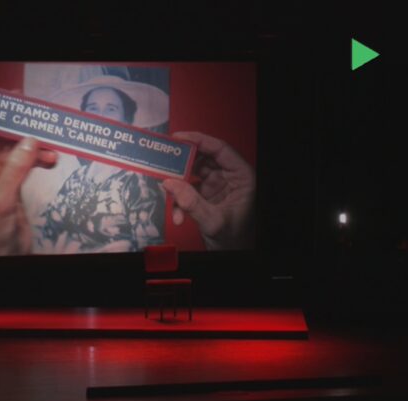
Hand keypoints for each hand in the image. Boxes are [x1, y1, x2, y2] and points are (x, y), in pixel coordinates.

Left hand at [0, 113, 57, 255]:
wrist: (1, 255)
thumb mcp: (0, 197)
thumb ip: (15, 167)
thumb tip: (30, 139)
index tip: (15, 101)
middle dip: (20, 129)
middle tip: (39, 118)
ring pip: (15, 148)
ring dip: (33, 145)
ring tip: (51, 143)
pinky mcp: (10, 181)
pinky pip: (25, 161)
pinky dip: (38, 158)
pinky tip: (51, 159)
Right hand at [162, 132, 254, 249]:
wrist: (232, 256)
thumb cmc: (235, 240)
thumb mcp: (214, 221)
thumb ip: (191, 203)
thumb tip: (170, 183)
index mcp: (242, 177)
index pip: (220, 149)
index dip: (199, 140)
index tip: (179, 138)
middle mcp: (230, 178)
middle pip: (204, 159)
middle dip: (183, 164)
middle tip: (165, 161)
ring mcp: (217, 186)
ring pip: (193, 174)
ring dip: (179, 186)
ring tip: (170, 195)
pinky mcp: (206, 196)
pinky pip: (188, 191)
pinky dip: (179, 201)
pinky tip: (178, 216)